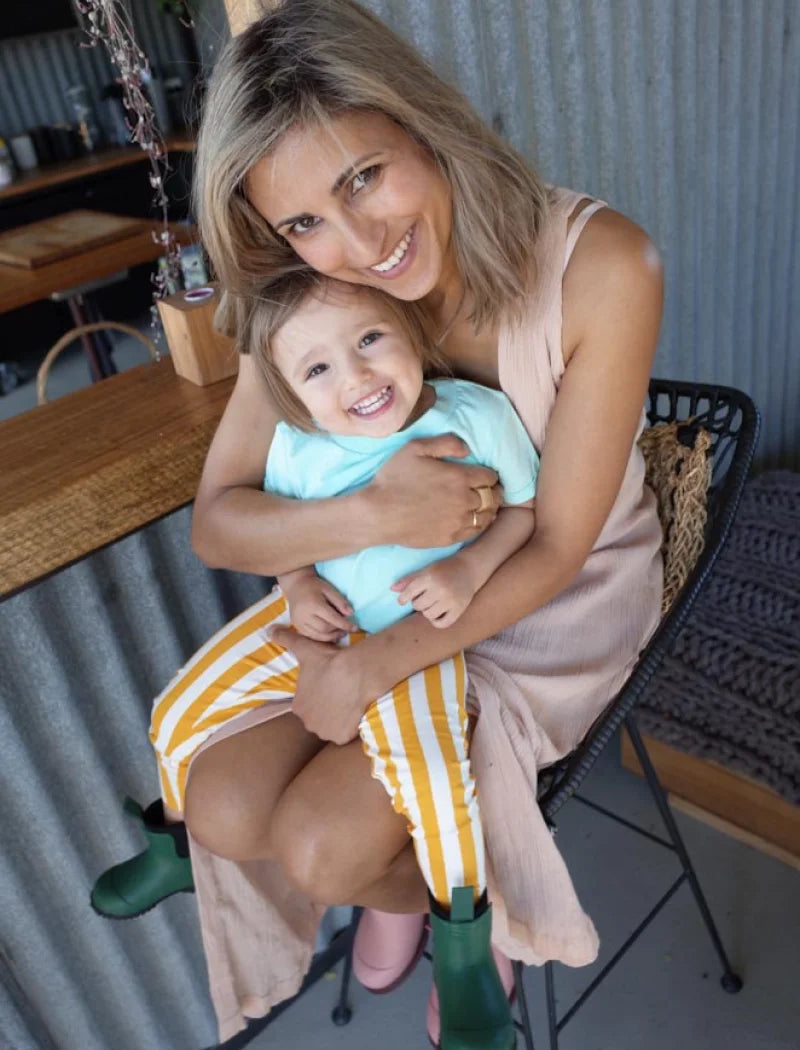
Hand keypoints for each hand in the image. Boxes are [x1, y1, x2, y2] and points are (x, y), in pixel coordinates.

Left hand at [268, 626, 366, 744]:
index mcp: (298, 706)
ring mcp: (325, 732)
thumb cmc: (328, 662)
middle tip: (342, 693)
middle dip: (328, 708)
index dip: (320, 695)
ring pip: (333, 726)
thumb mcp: (304, 648)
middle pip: (319, 717)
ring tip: (351, 702)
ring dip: (339, 718)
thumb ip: (286, 640)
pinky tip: (356, 712)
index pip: (308, 704)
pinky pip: (346, 733)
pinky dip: (351, 726)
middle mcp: (309, 723)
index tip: (331, 685)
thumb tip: (270, 631)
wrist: (356, 673)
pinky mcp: (342, 737)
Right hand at [281, 573, 354, 641]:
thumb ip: (340, 601)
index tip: (355, 627)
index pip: (332, 618)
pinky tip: (330, 634)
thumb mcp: (329, 589)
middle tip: (347, 630)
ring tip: (340, 633)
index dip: (345, 624)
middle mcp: (304, 615)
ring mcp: (298, 622)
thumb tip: (351, 614)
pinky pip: (311, 636)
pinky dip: (322, 637)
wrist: (295, 585)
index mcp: (313, 604)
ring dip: (331, 636)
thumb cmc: (314, 586)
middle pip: (325, 629)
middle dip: (338, 631)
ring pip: (318, 636)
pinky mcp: (296, 626)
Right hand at [370, 435, 503, 547]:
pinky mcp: (450, 537)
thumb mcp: (415, 448)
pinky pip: (475, 531)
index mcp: (459, 477)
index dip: (491, 475)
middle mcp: (464, 500)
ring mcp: (458, 521)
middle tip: (493, 490)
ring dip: (491, 508)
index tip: (487, 475)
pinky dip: (480, 524)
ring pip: (487, 515)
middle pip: (493, 496)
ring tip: (488, 505)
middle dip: (495, 491)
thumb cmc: (394, 478)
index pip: (489, 476)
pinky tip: (476, 520)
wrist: (378, 513)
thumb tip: (468, 449)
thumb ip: (446, 443)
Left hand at [392, 556, 476, 628]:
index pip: (410, 593)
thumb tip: (392, 589)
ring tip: (431, 604)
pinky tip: (437, 615)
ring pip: (428, 615)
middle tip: (424, 597)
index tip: (403, 600)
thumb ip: (410, 580)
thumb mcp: (427, 570)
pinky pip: (442, 624)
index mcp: (430, 577)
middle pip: (418, 605)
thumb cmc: (444, 569)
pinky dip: (436, 622)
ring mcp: (451, 601)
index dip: (403, 598)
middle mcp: (441, 589)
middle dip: (418, 602)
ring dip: (427, 611)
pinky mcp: (459, 609)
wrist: (469, 569)